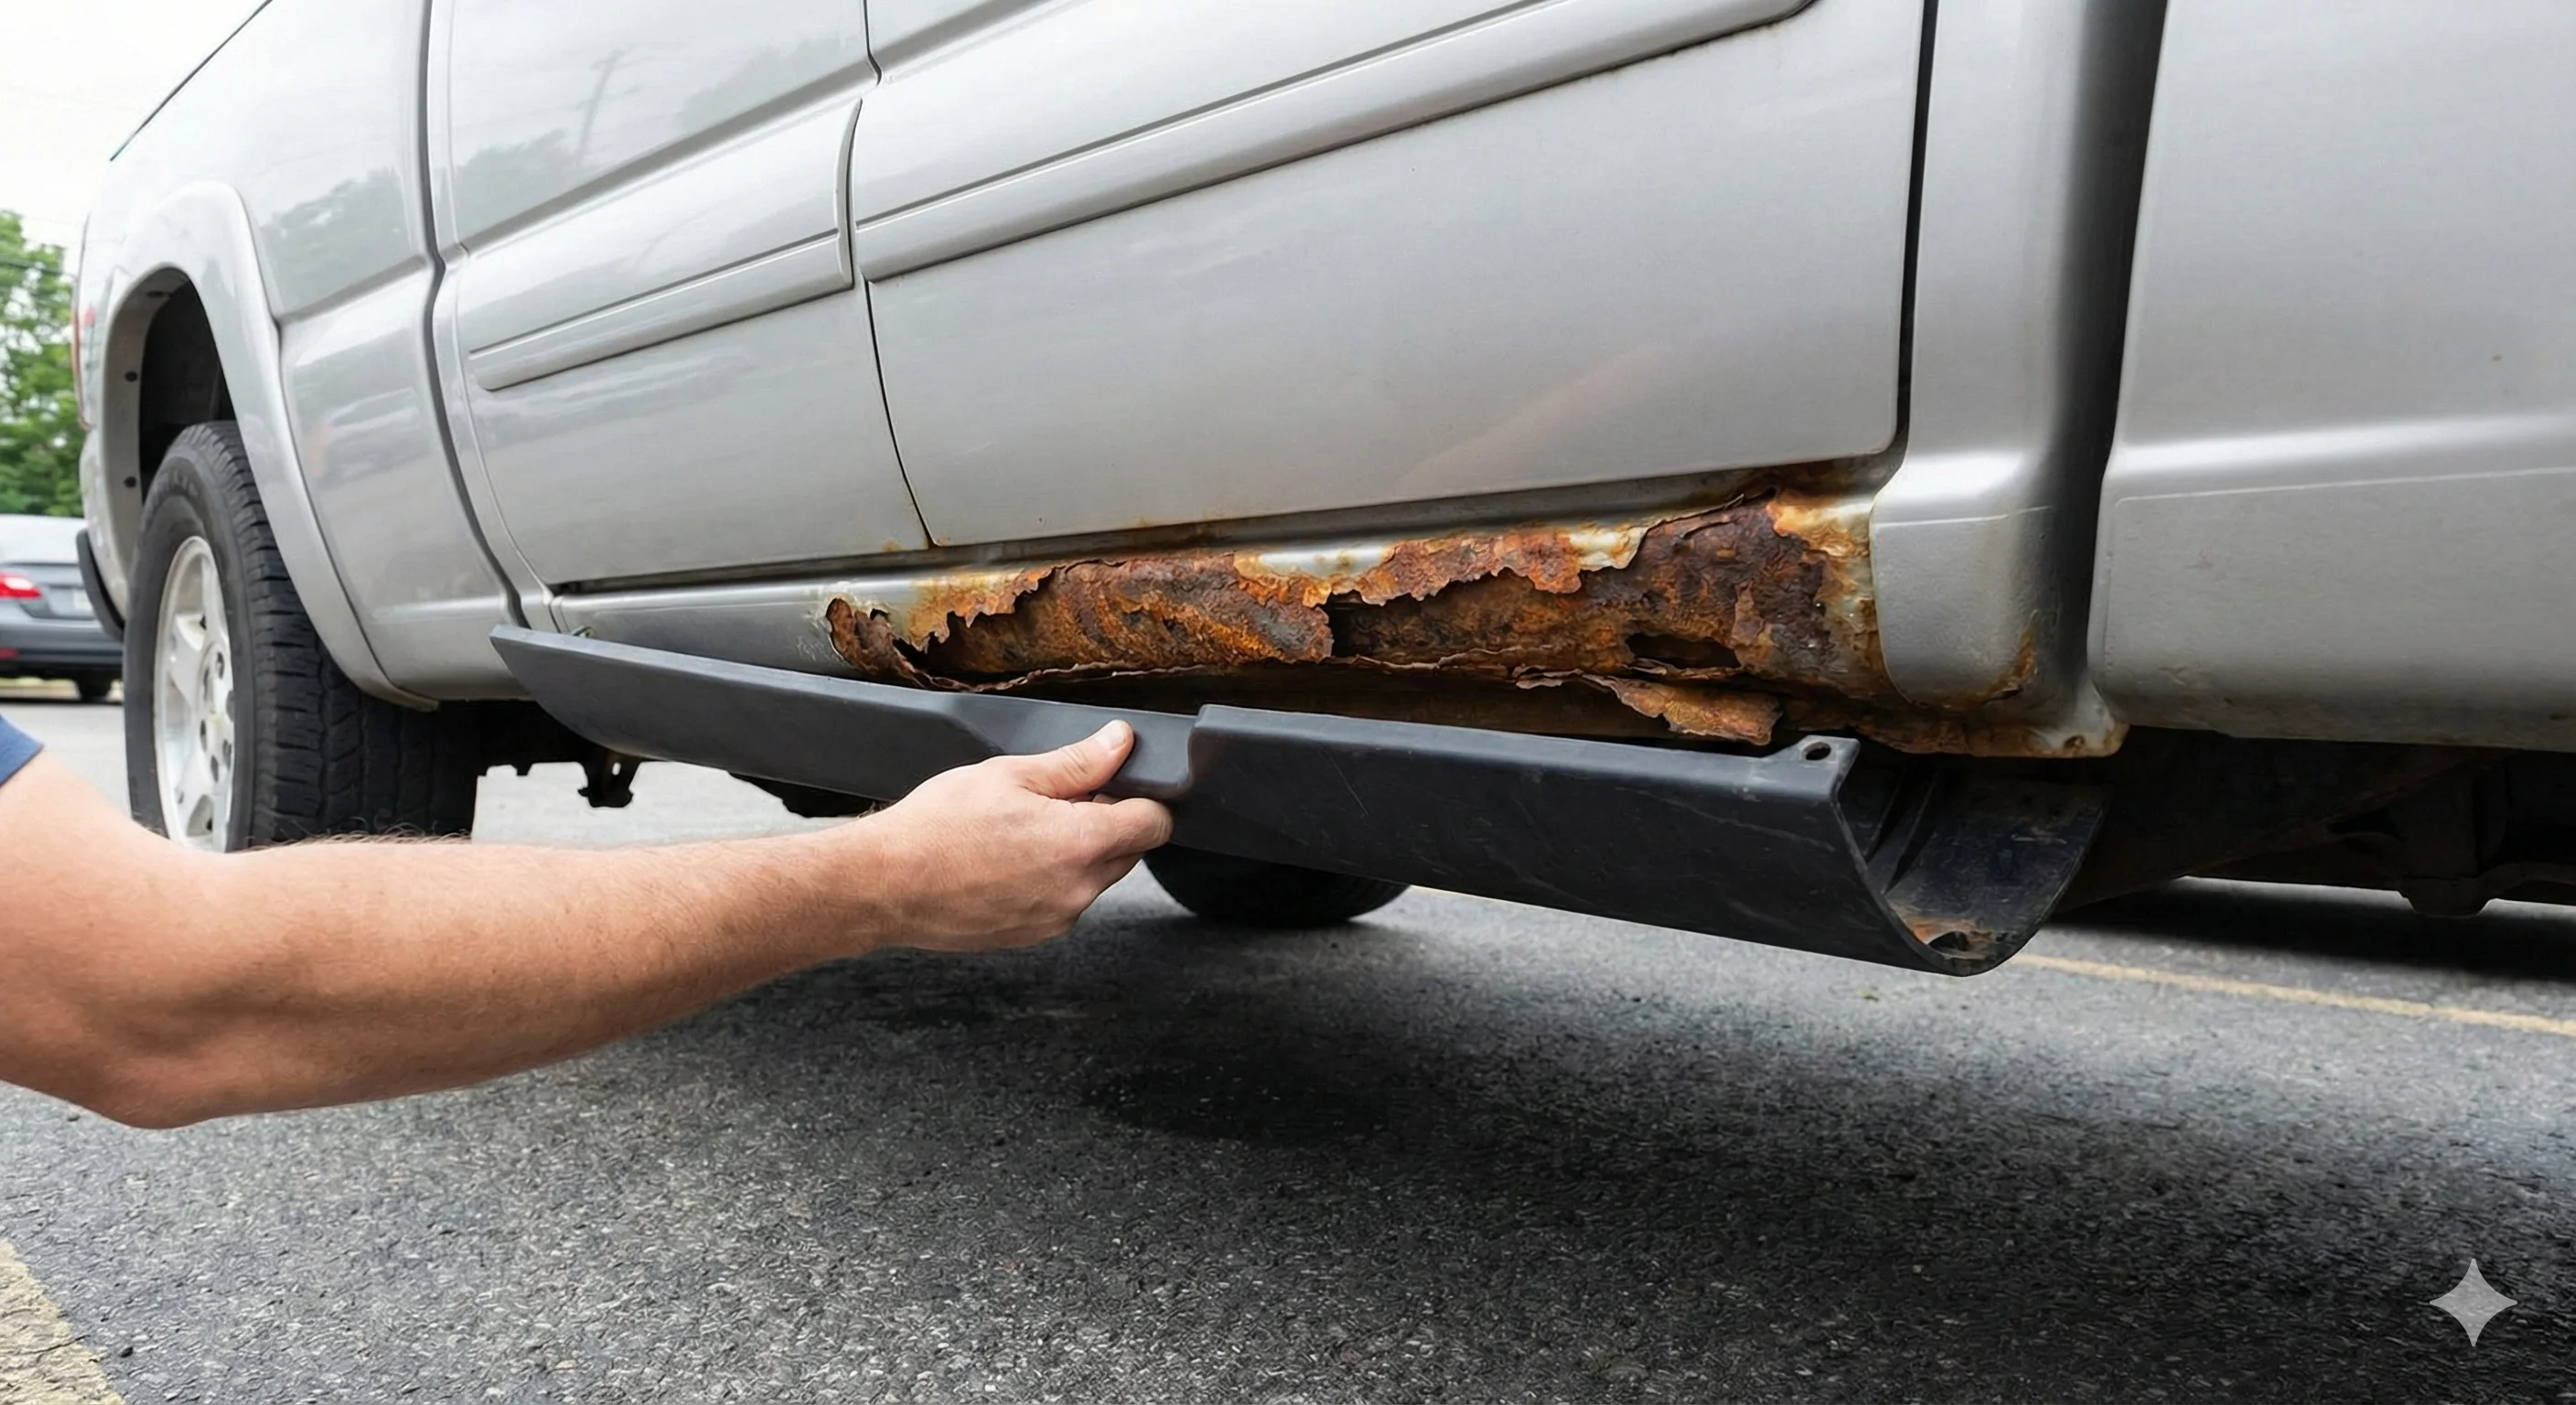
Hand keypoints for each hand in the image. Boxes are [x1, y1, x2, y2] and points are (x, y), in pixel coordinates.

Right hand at [849, 721, 1174, 950]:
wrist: (884, 885)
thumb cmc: (938, 827)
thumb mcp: (1010, 774)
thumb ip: (1077, 763)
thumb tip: (1120, 743)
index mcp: (1081, 843)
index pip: (1154, 824)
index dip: (1141, 798)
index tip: (1114, 786)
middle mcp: (1078, 889)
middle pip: (1129, 852)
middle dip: (1106, 824)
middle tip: (1055, 802)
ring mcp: (1057, 918)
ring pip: (1096, 878)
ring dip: (1077, 854)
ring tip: (1021, 833)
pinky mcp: (1034, 936)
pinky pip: (1064, 901)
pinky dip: (1051, 880)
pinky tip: (1007, 862)